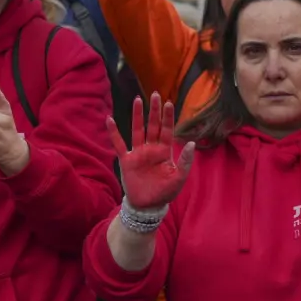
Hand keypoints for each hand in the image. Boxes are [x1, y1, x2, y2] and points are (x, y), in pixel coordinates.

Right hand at [111, 94, 193, 209]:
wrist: (148, 206)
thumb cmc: (165, 192)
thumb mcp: (179, 178)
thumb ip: (185, 161)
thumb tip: (191, 143)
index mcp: (165, 152)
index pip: (167, 130)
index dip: (168, 117)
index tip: (169, 103)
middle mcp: (151, 149)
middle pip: (153, 125)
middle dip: (154, 110)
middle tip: (155, 94)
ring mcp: (138, 153)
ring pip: (137, 130)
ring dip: (137, 116)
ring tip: (138, 100)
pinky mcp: (127, 160)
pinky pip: (119, 144)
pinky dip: (114, 132)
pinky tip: (109, 119)